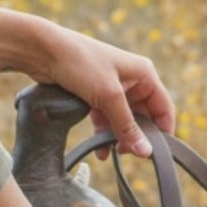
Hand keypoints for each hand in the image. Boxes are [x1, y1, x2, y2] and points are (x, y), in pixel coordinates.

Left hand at [33, 24, 175, 159]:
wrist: (43, 51)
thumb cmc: (80, 64)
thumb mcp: (108, 97)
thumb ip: (127, 126)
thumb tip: (146, 153)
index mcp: (144, 74)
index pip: (163, 107)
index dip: (162, 131)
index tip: (155, 154)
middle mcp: (131, 80)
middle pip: (144, 116)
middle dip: (137, 136)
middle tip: (128, 154)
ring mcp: (112, 88)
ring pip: (124, 119)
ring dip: (119, 137)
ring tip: (112, 153)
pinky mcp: (95, 95)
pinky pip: (107, 118)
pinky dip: (104, 134)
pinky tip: (100, 151)